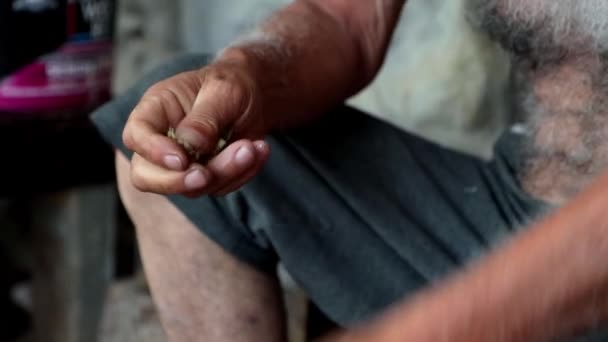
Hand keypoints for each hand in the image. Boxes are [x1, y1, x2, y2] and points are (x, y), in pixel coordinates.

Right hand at [122, 59, 271, 196]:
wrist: (255, 94)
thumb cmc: (233, 83)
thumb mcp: (224, 89)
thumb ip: (205, 118)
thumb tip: (190, 145)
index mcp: (157, 109)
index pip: (136, 135)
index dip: (152, 151)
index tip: (181, 159)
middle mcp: (161, 139)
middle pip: (146, 176)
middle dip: (178, 181)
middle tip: (208, 176)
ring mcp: (181, 163)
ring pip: (189, 186)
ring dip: (225, 172)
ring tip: (253, 147)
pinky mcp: (204, 176)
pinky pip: (218, 188)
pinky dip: (242, 174)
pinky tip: (259, 151)